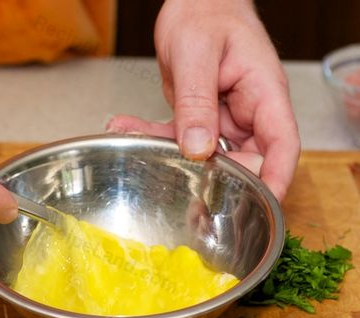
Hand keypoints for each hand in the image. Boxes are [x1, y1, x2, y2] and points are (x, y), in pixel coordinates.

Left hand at [107, 0, 299, 200]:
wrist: (193, 1)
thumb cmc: (206, 13)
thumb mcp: (197, 54)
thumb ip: (197, 102)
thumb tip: (199, 148)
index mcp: (263, 94)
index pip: (282, 146)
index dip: (276, 180)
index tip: (262, 208)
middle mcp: (247, 110)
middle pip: (245, 159)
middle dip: (221, 182)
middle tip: (191, 199)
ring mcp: (222, 114)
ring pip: (207, 152)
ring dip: (177, 161)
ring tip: (146, 161)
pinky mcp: (198, 114)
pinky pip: (179, 134)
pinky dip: (154, 136)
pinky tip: (125, 127)